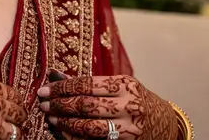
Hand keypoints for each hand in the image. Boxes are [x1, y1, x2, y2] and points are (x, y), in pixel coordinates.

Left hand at [38, 75, 176, 139]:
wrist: (165, 123)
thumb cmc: (133, 99)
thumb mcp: (116, 86)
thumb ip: (87, 83)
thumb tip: (54, 75)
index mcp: (124, 84)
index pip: (86, 84)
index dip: (61, 88)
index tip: (44, 90)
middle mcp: (128, 105)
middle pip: (86, 105)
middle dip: (60, 105)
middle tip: (43, 105)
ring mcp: (129, 127)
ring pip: (90, 127)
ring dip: (66, 124)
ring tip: (51, 120)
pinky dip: (76, 138)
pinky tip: (64, 134)